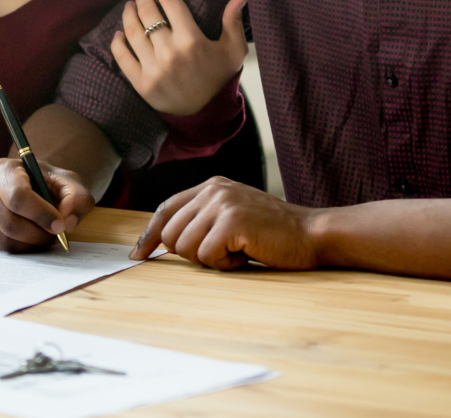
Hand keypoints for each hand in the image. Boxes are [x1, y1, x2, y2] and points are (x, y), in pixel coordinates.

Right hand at [0, 157, 94, 252]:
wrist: (26, 183)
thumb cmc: (45, 182)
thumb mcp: (68, 183)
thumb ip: (77, 199)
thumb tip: (66, 222)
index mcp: (2, 168)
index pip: (18, 197)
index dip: (41, 215)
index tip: (60, 226)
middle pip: (9, 223)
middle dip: (38, 235)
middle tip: (54, 236)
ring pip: (2, 240)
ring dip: (29, 245)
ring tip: (42, 236)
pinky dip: (16, 248)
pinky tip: (26, 236)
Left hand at [111, 0, 247, 115]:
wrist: (205, 112)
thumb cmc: (218, 76)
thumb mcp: (233, 50)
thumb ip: (234, 21)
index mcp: (191, 40)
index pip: (171, 3)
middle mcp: (170, 52)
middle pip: (148, 15)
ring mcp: (153, 69)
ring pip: (133, 33)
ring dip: (128, 15)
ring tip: (129, 6)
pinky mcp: (140, 83)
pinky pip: (122, 57)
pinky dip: (117, 43)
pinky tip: (119, 33)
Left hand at [131, 176, 322, 269]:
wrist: (312, 234)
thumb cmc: (273, 233)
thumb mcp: (233, 215)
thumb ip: (203, 219)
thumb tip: (164, 241)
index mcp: (210, 186)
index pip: (166, 209)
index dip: (150, 234)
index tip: (138, 254)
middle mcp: (213, 190)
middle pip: (171, 233)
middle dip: (189, 254)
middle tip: (221, 253)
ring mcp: (222, 204)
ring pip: (185, 247)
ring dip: (210, 260)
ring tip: (237, 252)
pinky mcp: (232, 222)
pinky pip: (207, 256)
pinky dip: (225, 265)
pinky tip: (246, 255)